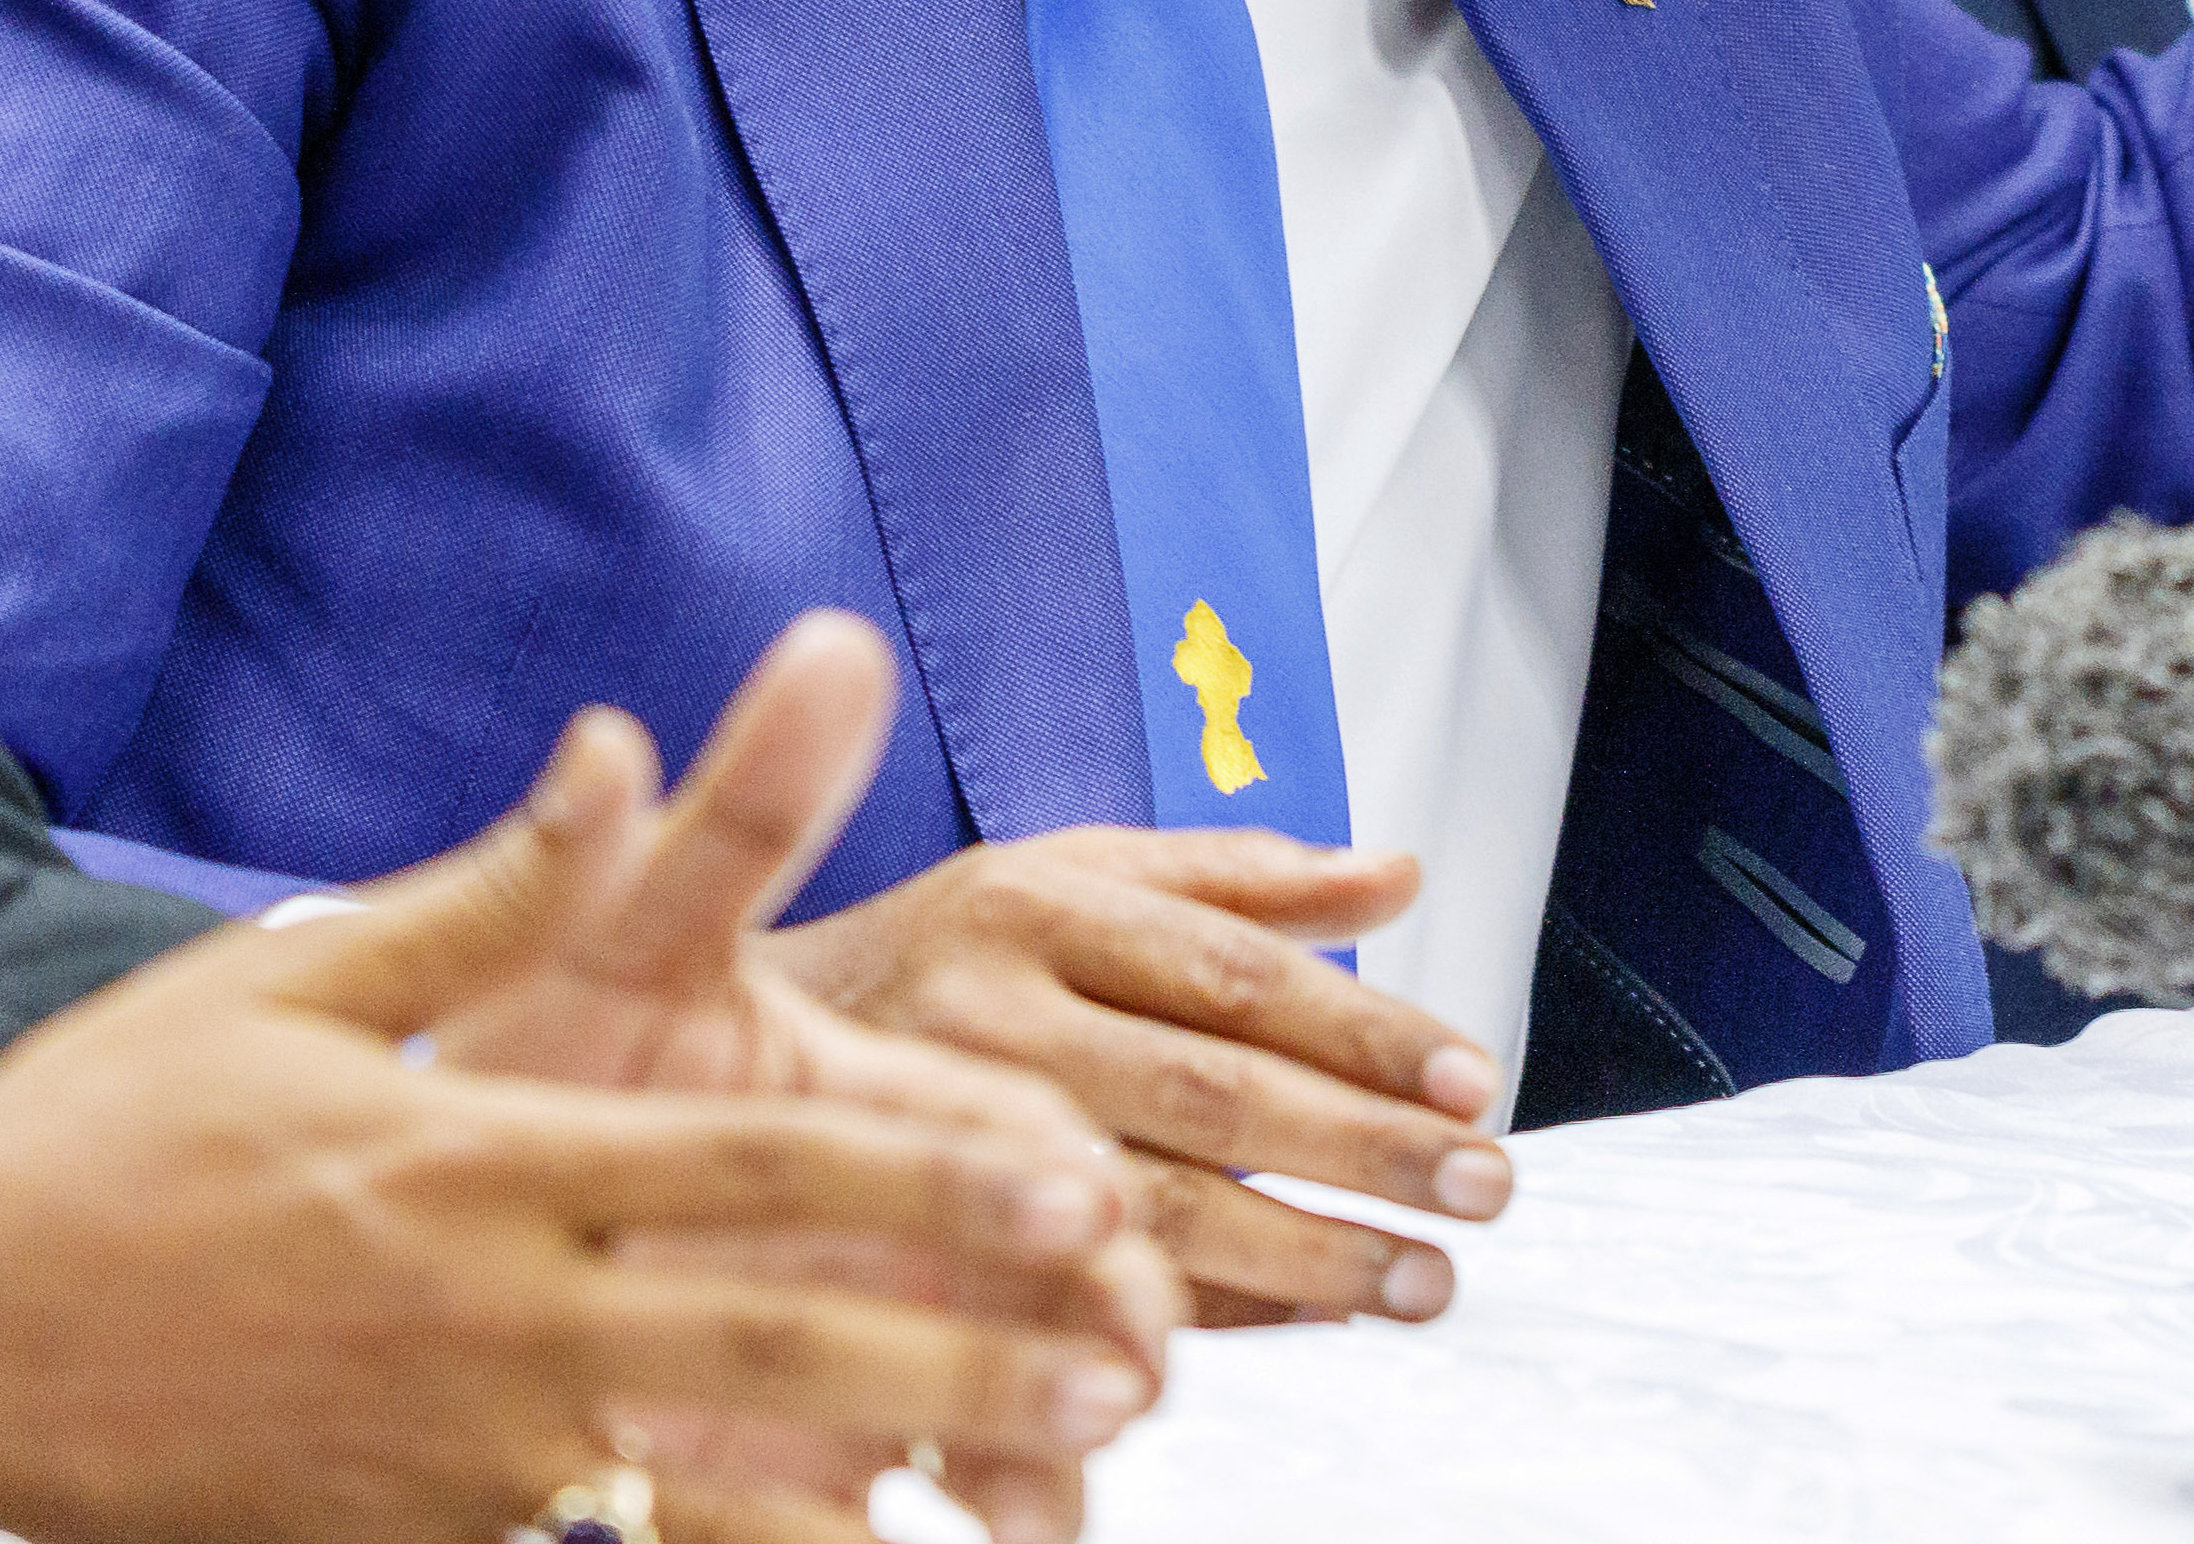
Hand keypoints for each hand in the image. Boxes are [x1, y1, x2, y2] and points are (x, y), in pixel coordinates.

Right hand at [0, 649, 1166, 1543]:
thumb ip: (484, 885)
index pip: (743, 1172)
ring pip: (709, 1474)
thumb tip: (622, 744)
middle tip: (1130, 1365)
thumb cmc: (104, 1132)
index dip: (922, 1183)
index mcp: (474, 1160)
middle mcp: (486, 1316)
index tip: (1073, 1184)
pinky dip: (720, 1543)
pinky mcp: (408, 1538)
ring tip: (1036, 1484)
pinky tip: (837, 1542)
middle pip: (767, 1340)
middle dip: (962, 1356)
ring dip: (881, 1476)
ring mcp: (452, 1453)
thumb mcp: (287, 978)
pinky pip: (594, 1543)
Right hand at [773, 827, 1517, 1325]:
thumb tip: (1398, 869)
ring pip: (1151, 1209)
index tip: (1472, 1079)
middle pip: (1209, 1091)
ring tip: (1421, 1280)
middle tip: (1483, 1187)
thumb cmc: (939, 958)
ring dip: (1303, 1257)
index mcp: (1038, 903)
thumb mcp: (1065, 872)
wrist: (711, 1042)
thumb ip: (1235, 877)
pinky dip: (1201, 1316)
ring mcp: (946, 1134)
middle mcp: (991, 1013)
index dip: (1362, 1029)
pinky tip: (1300, 1324)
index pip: (1233, 971)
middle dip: (1361, 1150)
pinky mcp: (917, 1234)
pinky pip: (1081, 1286)